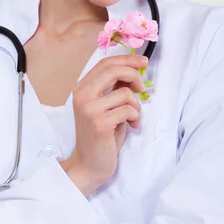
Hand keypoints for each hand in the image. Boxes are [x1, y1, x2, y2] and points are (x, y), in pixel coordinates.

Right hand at [65, 53, 147, 193]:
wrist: (89, 164)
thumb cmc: (101, 136)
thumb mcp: (105, 106)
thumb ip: (112, 88)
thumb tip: (131, 71)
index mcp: (81, 89)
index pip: (105, 63)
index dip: (126, 59)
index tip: (142, 61)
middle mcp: (82, 96)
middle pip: (114, 71)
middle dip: (134, 75)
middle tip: (142, 87)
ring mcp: (89, 109)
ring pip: (125, 93)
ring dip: (136, 106)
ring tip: (133, 117)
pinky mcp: (100, 123)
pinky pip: (128, 110)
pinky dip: (135, 117)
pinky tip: (131, 126)